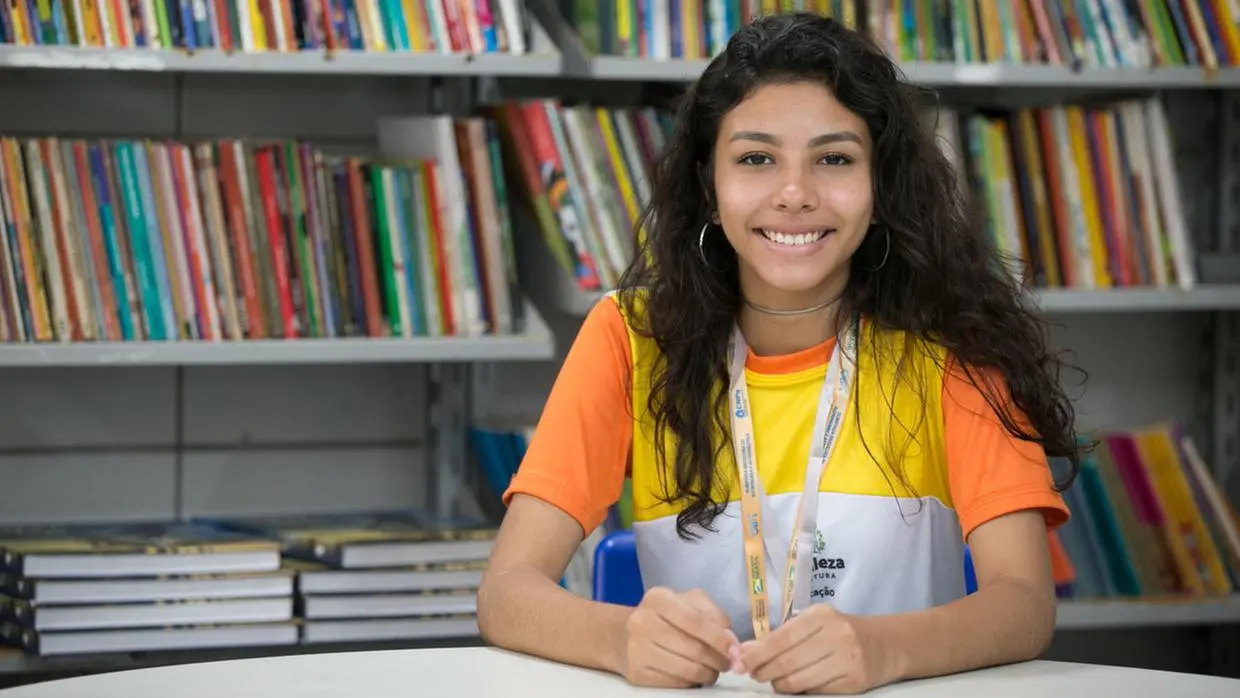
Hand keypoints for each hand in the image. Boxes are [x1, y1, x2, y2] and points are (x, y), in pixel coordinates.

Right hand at [620, 587, 741, 687]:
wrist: (625, 635)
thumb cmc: (665, 617)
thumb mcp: (689, 603)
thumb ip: (713, 616)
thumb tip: (731, 642)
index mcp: (658, 599)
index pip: (695, 622)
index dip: (719, 639)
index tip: (735, 650)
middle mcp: (643, 622)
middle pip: (693, 649)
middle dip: (718, 660)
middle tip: (727, 663)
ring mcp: (637, 649)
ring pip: (687, 670)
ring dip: (708, 674)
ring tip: (712, 670)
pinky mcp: (637, 673)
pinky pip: (675, 683)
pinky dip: (691, 682)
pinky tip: (693, 674)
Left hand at [738, 603, 894, 693]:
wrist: (886, 644)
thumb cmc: (842, 631)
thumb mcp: (814, 623)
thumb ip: (781, 635)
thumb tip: (746, 650)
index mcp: (822, 615)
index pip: (780, 637)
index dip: (757, 653)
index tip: (741, 662)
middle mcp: (836, 635)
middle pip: (787, 661)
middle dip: (764, 671)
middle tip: (754, 674)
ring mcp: (848, 659)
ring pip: (799, 680)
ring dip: (779, 684)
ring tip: (775, 680)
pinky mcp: (855, 681)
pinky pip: (816, 691)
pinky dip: (801, 690)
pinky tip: (799, 683)